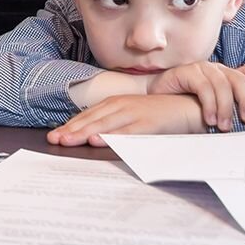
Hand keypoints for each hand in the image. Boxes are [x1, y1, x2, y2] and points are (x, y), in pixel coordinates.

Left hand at [47, 95, 206, 146]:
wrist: (189, 108)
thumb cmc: (160, 115)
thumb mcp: (133, 116)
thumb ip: (115, 124)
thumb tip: (92, 137)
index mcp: (116, 104)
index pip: (88, 116)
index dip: (71, 126)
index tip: (54, 136)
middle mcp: (122, 106)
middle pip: (92, 119)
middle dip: (71, 130)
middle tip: (54, 140)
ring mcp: (134, 113)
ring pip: (104, 124)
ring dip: (84, 132)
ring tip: (68, 140)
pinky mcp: (148, 124)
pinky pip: (126, 132)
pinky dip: (111, 136)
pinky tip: (98, 140)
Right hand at [146, 62, 244, 131]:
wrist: (154, 101)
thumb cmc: (184, 107)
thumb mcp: (212, 109)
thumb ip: (228, 111)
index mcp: (225, 76)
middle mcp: (215, 69)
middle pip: (239, 78)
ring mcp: (201, 69)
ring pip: (222, 84)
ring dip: (226, 107)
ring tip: (224, 126)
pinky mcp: (186, 72)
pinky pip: (204, 86)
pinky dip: (209, 104)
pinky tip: (209, 119)